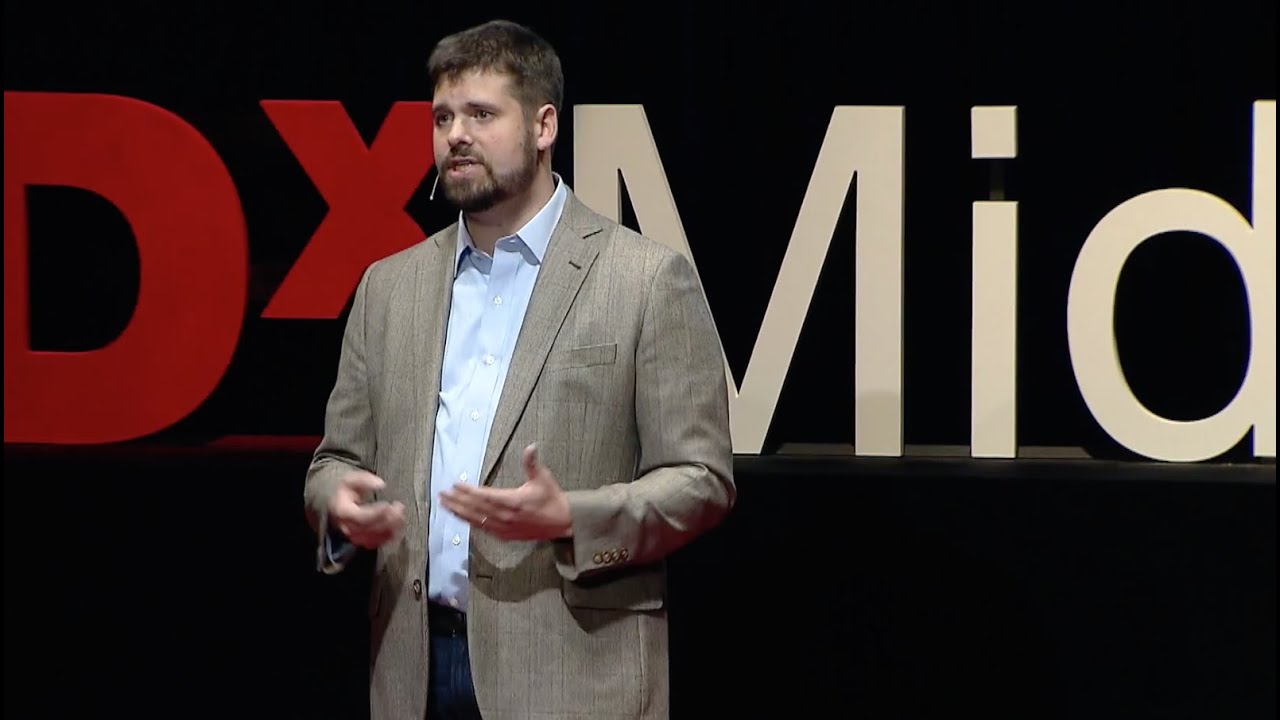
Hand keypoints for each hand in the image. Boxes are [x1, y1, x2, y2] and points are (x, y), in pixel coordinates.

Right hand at [327, 470, 405, 548]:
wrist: (335, 502)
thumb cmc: (344, 490)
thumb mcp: (351, 478)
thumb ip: (364, 480)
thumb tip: (380, 484)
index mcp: (342, 512)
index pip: (361, 517)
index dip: (377, 513)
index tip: (390, 505)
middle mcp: (347, 527)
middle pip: (370, 529)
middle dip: (387, 520)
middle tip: (399, 508)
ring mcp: (354, 536)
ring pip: (374, 538)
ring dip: (391, 529)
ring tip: (401, 516)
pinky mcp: (361, 540)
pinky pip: (376, 543)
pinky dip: (389, 536)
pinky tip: (397, 526)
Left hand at [440, 444, 571, 540]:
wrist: (562, 523)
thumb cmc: (552, 499)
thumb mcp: (543, 478)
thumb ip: (532, 463)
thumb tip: (531, 447)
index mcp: (513, 501)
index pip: (484, 495)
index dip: (468, 490)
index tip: (455, 484)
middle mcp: (506, 516)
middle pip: (475, 508)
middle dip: (457, 501)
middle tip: (442, 495)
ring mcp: (504, 528)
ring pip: (476, 520)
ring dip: (459, 512)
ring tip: (445, 505)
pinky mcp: (505, 535)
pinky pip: (483, 529)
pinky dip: (470, 523)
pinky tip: (460, 518)